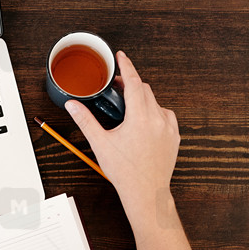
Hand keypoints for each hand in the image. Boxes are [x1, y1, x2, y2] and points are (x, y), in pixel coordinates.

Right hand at [65, 51, 179, 227]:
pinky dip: (155, 112)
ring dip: (143, 99)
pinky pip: (166, 115)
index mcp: (140, 117)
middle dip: (131, 84)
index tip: (122, 57)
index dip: (126, 66)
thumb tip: (72, 105)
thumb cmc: (125, 172)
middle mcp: (157, 119)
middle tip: (117, 86)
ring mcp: (169, 128)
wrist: (146, 192)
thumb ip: (85, 120)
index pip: (134, 82)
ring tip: (129, 108)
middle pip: (145, 90)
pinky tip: (146, 121)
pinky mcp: (175, 137)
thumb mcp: (101, 144)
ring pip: (156, 102)